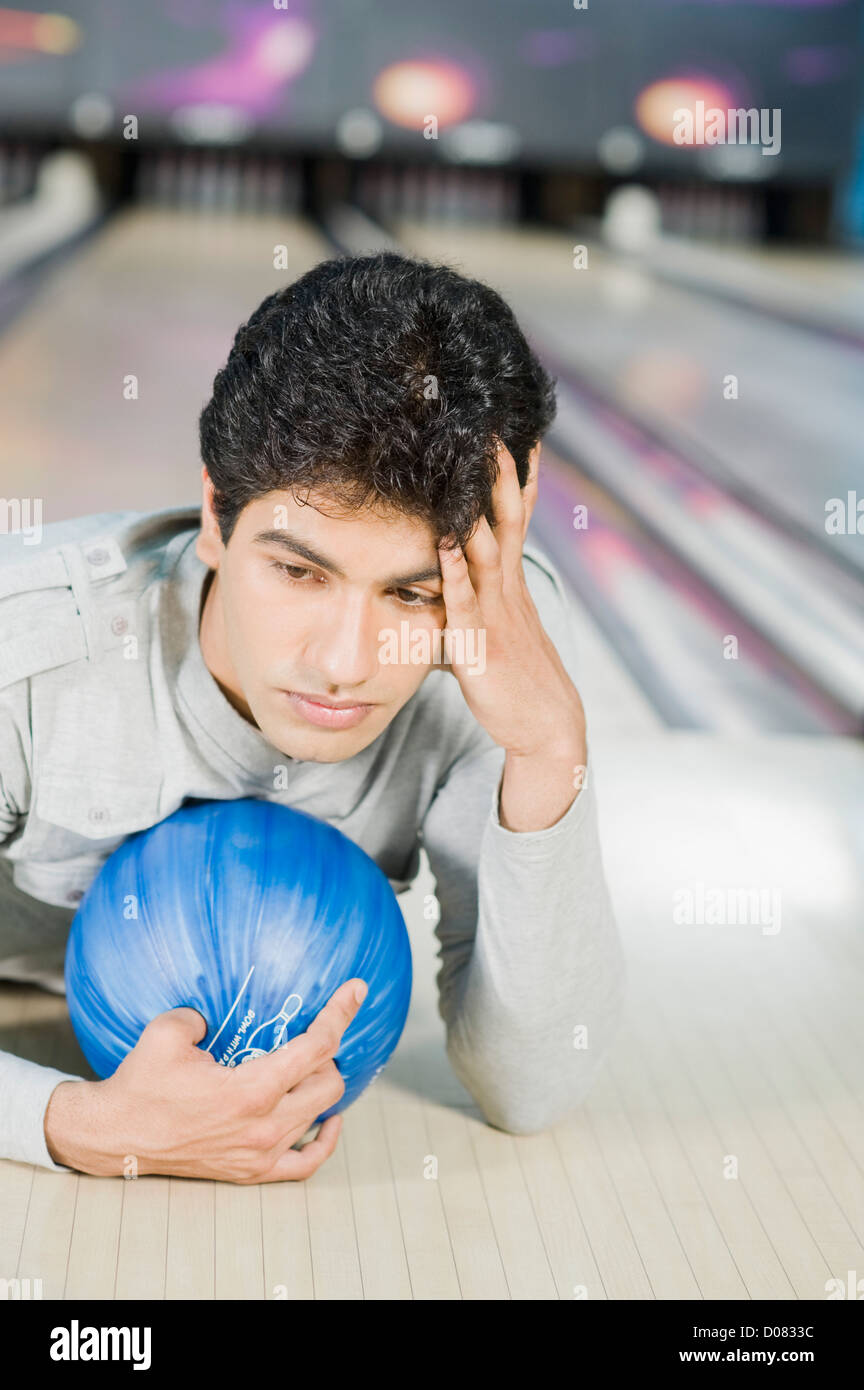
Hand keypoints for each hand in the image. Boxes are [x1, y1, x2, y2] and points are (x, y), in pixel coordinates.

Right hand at [44, 978, 367, 1182]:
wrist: (116, 1136)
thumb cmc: (141, 1083)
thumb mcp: (169, 1031)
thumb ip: (202, 1013)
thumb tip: (219, 1014)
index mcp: (251, 1089)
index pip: (316, 1047)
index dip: (340, 1014)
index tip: (357, 990)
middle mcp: (265, 1126)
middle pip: (329, 1082)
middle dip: (329, 1053)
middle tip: (313, 1035)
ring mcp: (261, 1154)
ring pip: (320, 1115)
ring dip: (323, 1087)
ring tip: (312, 1067)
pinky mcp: (252, 1172)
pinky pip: (306, 1164)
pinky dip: (325, 1140)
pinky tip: (329, 1120)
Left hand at [437, 441, 584, 761]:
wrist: (546, 729)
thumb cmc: (515, 682)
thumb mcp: (495, 631)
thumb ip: (467, 604)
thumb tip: (440, 587)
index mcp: (512, 584)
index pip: (516, 518)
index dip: (517, 477)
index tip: (513, 433)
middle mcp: (508, 589)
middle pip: (506, 518)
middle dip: (500, 473)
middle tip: (490, 426)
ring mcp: (497, 613)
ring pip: (487, 548)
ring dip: (477, 506)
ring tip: (467, 464)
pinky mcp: (480, 643)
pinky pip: (464, 599)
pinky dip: (452, 568)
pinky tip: (441, 541)